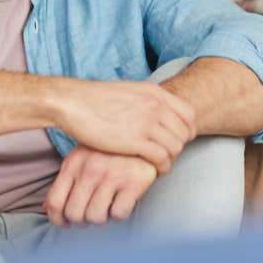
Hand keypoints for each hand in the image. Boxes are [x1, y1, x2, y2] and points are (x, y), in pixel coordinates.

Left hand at [44, 145, 156, 226]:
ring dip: (102, 218)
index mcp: (74, 163)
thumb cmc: (110, 150)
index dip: (58, 220)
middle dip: (81, 221)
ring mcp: (112, 175)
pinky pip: (119, 214)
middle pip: (74, 214)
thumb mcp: (82, 157)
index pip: (55, 203)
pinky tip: (122, 202)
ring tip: (108, 207)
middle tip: (90, 215)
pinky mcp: (133, 182)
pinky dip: (119, 214)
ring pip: (96, 217)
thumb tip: (48, 209)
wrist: (144, 134)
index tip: (66, 223)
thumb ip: (67, 180)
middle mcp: (90, 170)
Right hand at [57, 79, 195, 174]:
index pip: (189, 114)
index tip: (175, 140)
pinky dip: (162, 167)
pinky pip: (162, 158)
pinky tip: (153, 170)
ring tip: (159, 164)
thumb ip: (146, 102)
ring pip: (176, 147)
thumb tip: (156, 112)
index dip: (186, 130)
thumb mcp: (129, 92)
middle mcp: (155, 105)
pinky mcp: (136, 140)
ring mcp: (147, 122)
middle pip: (185, 133)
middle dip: (178, 147)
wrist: (73, 103)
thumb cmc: (95, 100)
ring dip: (170, 158)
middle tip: (166, 155)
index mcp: (155, 92)